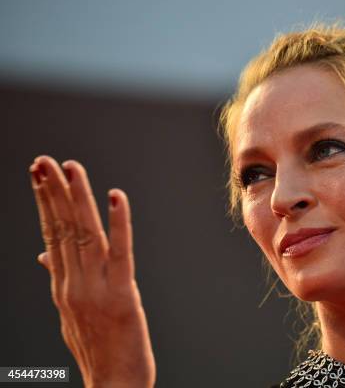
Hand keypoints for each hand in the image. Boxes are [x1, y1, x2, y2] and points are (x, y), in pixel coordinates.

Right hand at [29, 155, 155, 387]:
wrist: (113, 386)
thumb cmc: (97, 347)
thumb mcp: (71, 312)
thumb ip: (60, 279)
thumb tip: (44, 255)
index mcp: (62, 286)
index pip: (51, 235)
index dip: (45, 203)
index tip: (40, 174)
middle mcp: (73, 285)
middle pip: (62, 230)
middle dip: (53, 193)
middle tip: (45, 161)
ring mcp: (95, 290)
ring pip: (84, 236)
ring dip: (79, 199)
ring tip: (72, 168)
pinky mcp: (122, 296)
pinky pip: (120, 253)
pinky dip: (118, 223)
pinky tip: (116, 197)